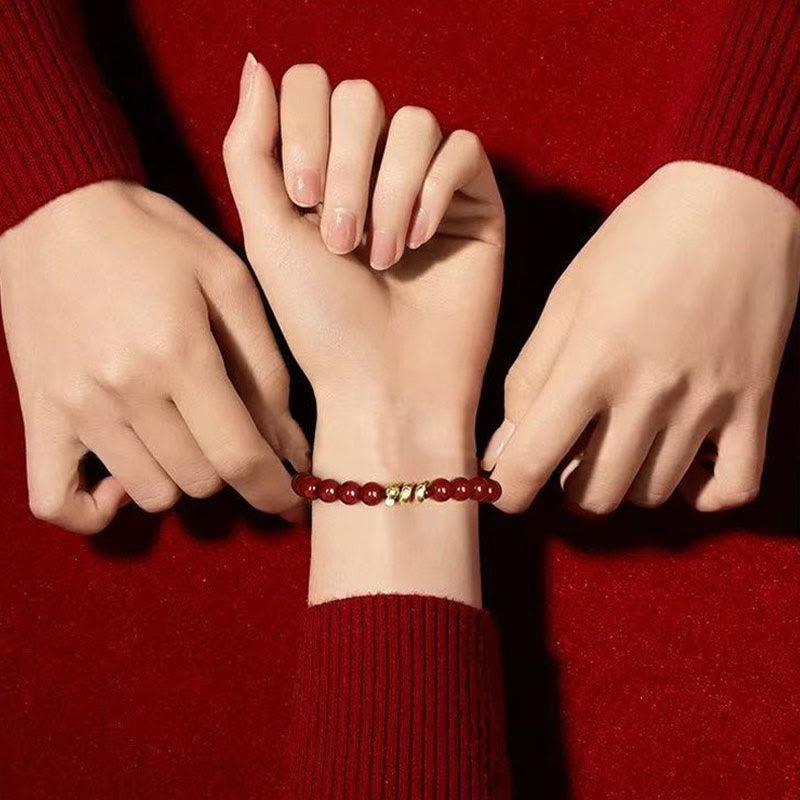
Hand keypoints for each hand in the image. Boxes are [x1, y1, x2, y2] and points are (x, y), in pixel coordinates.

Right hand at [0, 180, 308, 533]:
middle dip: (233, 469)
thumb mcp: (230, 281)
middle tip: (235, 438)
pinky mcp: (40, 413)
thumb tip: (291, 444)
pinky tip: (123, 481)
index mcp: (182, 352)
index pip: (240, 455)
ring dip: (183, 478)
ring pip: (151, 491)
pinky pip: (58, 500)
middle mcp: (126, 389)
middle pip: (202, 480)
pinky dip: (96, 510)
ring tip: (186, 438)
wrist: (56, 208)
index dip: (275, 491)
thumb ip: (264, 367)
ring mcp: (76, 407)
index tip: (292, 503)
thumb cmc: (155, 238)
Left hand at [223, 57, 503, 604]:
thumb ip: (252, 148)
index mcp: (321, 170)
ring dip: (388, 191)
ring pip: (415, 122)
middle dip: (346, 166)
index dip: (304, 128)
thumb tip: (256, 63)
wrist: (386, 388)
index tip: (301, 200)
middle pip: (362, 97)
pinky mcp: (477, 204)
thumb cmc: (321, 322)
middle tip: (341, 241)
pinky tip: (418, 244)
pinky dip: (435, 191)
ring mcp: (427, 184)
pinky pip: (463, 150)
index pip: (312, 87)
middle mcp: (373, 168)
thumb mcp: (266, 233)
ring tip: (381, 257)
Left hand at [485, 161, 799, 514]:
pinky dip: (699, 494)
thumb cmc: (634, 244)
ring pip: (651, 494)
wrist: (732, 200)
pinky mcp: (755, 403)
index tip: (506, 492)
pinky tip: (678, 465)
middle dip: (567, 485)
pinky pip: (733, 488)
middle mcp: (648, 392)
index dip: (510, 492)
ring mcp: (707, 402)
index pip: (533, 461)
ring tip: (619, 444)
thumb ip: (530, 378)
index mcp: (590, 361)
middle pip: (594, 494)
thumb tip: (504, 449)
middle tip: (569, 452)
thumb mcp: (565, 300)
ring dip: (623, 483)